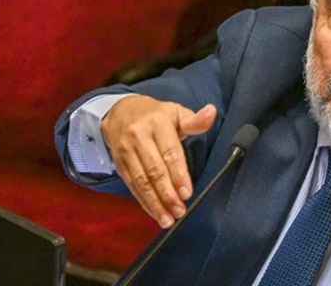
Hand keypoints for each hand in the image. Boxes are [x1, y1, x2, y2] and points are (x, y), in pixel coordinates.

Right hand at [101, 95, 216, 227]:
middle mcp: (139, 136)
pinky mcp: (119, 163)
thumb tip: (211, 113)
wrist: (119, 111)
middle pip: (154, 170)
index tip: (187, 193)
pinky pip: (132, 185)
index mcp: (157, 123)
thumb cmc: (155, 115)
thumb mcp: (176, 112)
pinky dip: (143, 201)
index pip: (170, 152)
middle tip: (179, 211)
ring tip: (167, 219)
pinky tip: (154, 213)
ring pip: (141, 180)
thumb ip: (195, 120)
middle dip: (167, 194)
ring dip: (155, 203)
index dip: (179, 174)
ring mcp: (126, 151)